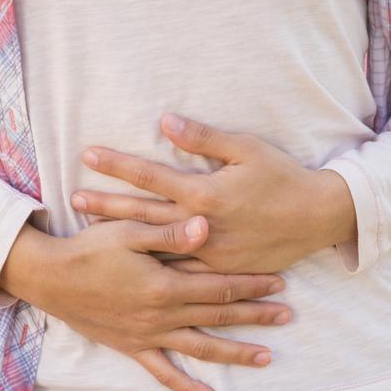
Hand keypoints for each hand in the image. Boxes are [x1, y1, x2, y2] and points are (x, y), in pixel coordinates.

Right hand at [6, 215, 291, 390]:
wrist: (49, 278)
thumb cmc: (88, 248)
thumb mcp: (128, 231)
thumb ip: (169, 232)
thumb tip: (206, 226)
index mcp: (164, 284)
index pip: (219, 285)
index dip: (251, 283)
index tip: (279, 282)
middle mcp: (161, 315)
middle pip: (218, 317)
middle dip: (256, 315)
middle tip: (287, 316)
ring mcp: (148, 335)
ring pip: (201, 348)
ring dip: (235, 352)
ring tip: (266, 357)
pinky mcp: (133, 348)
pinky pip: (164, 373)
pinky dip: (188, 388)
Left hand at [71, 113, 357, 273]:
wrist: (317, 218)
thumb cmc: (283, 178)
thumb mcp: (246, 149)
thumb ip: (203, 138)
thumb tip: (166, 120)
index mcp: (204, 193)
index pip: (150, 176)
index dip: (117, 164)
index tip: (88, 155)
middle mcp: (201, 226)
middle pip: (142, 214)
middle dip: (106, 205)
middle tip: (74, 199)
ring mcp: (208, 252)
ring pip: (155, 246)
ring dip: (122, 237)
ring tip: (90, 232)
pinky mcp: (219, 270)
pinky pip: (179, 270)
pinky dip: (152, 265)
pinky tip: (130, 264)